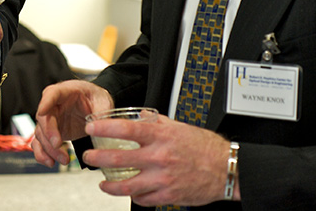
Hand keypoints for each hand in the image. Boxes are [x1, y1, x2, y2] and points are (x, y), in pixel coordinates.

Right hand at [32, 80, 112, 166]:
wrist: (96, 105)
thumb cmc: (96, 98)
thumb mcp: (103, 102)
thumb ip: (100, 113)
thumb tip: (97, 128)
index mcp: (65, 92)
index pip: (52, 94)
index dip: (46, 102)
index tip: (42, 112)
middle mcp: (53, 105)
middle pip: (44, 118)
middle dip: (49, 133)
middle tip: (58, 145)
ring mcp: (51, 120)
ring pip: (41, 134)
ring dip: (49, 149)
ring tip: (64, 159)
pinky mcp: (51, 133)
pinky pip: (41, 144)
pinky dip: (43, 154)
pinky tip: (51, 162)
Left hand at [83, 115, 236, 205]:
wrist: (226, 169)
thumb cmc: (205, 147)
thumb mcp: (179, 127)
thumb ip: (156, 123)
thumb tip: (140, 117)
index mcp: (161, 136)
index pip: (124, 129)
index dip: (104, 128)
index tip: (91, 127)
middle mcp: (159, 157)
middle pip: (118, 160)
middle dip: (97, 159)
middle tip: (89, 157)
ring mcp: (162, 179)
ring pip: (126, 186)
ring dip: (109, 186)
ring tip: (102, 183)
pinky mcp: (168, 195)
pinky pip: (143, 199)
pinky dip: (133, 196)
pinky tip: (130, 192)